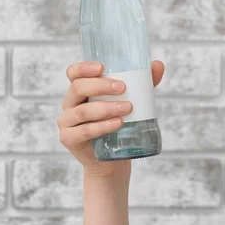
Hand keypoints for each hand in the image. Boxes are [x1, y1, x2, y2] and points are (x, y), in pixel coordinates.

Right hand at [57, 60, 164, 177]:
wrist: (113, 160)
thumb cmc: (120, 124)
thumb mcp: (132, 101)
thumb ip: (143, 83)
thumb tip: (158, 65)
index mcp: (80, 90)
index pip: (73, 73)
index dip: (84, 68)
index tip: (103, 67)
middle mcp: (70, 103)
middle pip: (78, 88)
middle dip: (101, 86)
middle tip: (123, 88)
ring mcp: (66, 122)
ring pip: (83, 111)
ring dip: (106, 108)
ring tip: (127, 108)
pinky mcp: (69, 138)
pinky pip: (84, 131)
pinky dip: (102, 126)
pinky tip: (118, 123)